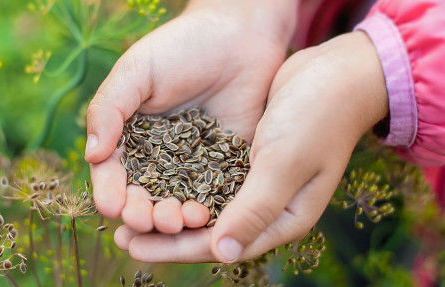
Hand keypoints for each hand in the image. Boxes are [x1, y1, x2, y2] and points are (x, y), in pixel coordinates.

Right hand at [86, 0, 297, 234]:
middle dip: (141, 213)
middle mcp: (158, 157)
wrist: (237, 36)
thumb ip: (109, 108)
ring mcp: (192, 165)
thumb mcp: (137, 71)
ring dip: (174, 218)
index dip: (110, 192)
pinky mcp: (225, 166)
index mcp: (129, 137)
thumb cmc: (181, 47)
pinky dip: (209, 209)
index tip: (111, 206)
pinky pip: (214, 194)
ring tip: (179, 221)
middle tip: (146, 220)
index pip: (113, 173)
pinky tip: (207, 216)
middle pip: (144, 196)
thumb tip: (92, 155)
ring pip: (177, 202)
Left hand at [114, 31, 388, 262]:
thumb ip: (254, 209)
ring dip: (169, 209)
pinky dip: (182, 184)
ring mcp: (258, 183)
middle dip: (165, 234)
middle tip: (121, 235)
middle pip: (209, 231)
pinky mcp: (248, 160)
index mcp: (283, 219)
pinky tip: (154, 180)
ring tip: (129, 209)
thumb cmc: (317, 118)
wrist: (335, 74)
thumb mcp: (284, 163)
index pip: (221, 244)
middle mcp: (268, 206)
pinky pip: (209, 179)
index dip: (174, 248)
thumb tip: (220, 253)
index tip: (134, 246)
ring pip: (205, 207)